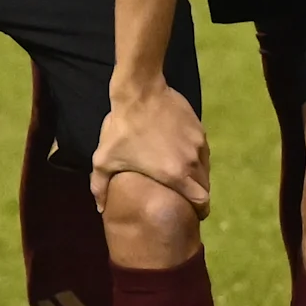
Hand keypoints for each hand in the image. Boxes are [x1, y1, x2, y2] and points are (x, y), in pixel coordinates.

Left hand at [94, 82, 210, 214]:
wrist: (140, 92)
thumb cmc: (122, 129)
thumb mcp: (104, 160)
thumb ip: (100, 187)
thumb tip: (101, 208)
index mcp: (175, 174)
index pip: (201, 200)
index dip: (200, 210)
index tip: (194, 213)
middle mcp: (193, 161)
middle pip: (205, 186)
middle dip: (198, 194)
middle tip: (185, 196)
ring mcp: (198, 144)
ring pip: (205, 167)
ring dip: (197, 175)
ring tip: (183, 175)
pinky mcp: (199, 129)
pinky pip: (202, 150)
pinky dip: (195, 157)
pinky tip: (181, 153)